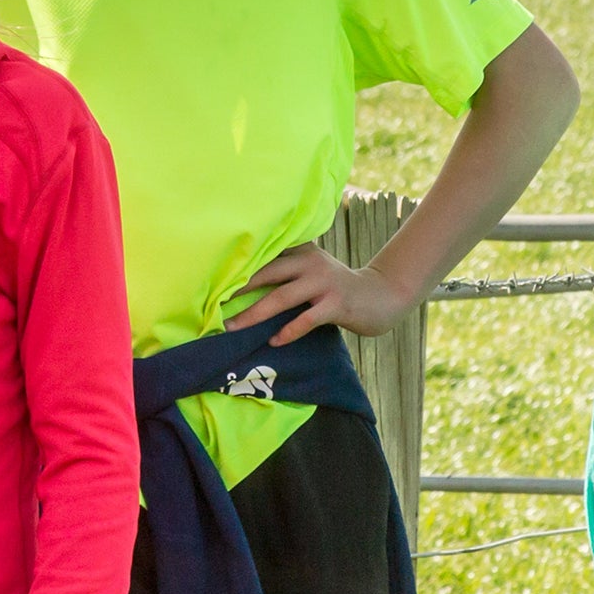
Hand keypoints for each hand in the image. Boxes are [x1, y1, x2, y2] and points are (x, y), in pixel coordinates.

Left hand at [225, 241, 412, 343]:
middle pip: (267, 275)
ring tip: (234, 327)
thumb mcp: (313, 271)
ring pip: (282, 298)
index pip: (265, 259)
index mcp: (302, 252)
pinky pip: (307, 319)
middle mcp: (310, 263)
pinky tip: (274, 341)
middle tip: (214, 304)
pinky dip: (289, 331)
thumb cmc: (336, 288)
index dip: (239, 270)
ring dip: (255, 314)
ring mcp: (324, 283)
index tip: (213, 282)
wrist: (380, 295)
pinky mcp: (337, 304)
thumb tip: (245, 285)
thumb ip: (287, 272)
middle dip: (239, 290)